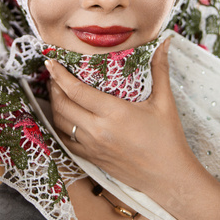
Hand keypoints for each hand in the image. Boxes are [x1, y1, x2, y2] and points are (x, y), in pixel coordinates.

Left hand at [46, 37, 197, 199]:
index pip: (77, 90)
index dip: (60, 75)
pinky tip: (62, 116)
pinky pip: (65, 141)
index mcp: (114, 113)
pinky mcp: (91, 158)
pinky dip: (59, 126)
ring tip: (56, 90)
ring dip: (54, 105)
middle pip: (63, 105)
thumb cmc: (168, 138)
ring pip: (60, 123)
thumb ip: (160, 69)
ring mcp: (92, 147)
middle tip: (53, 73)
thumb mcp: (165, 101)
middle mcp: (98, 130)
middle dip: (54, 87)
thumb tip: (164, 42)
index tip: (50, 62)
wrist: (169, 177)